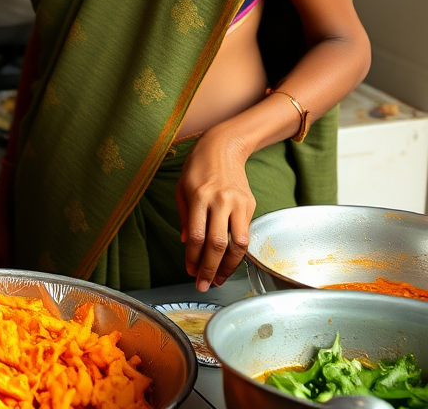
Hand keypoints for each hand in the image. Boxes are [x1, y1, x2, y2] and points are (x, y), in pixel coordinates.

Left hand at [176, 126, 255, 291]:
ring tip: (218, 279)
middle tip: (203, 285)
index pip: (196, 236)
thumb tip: (187, 244)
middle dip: (209, 269)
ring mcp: (237, 203)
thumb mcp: (181, 188)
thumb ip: (184, 216)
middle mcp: (219, 201)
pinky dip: (239, 253)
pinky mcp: (250, 205)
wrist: (223, 147)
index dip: (193, 259)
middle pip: (217, 244)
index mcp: (198, 196)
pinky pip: (246, 235)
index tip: (190, 272)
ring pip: (237, 244)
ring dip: (228, 267)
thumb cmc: (197, 168)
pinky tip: (230, 262)